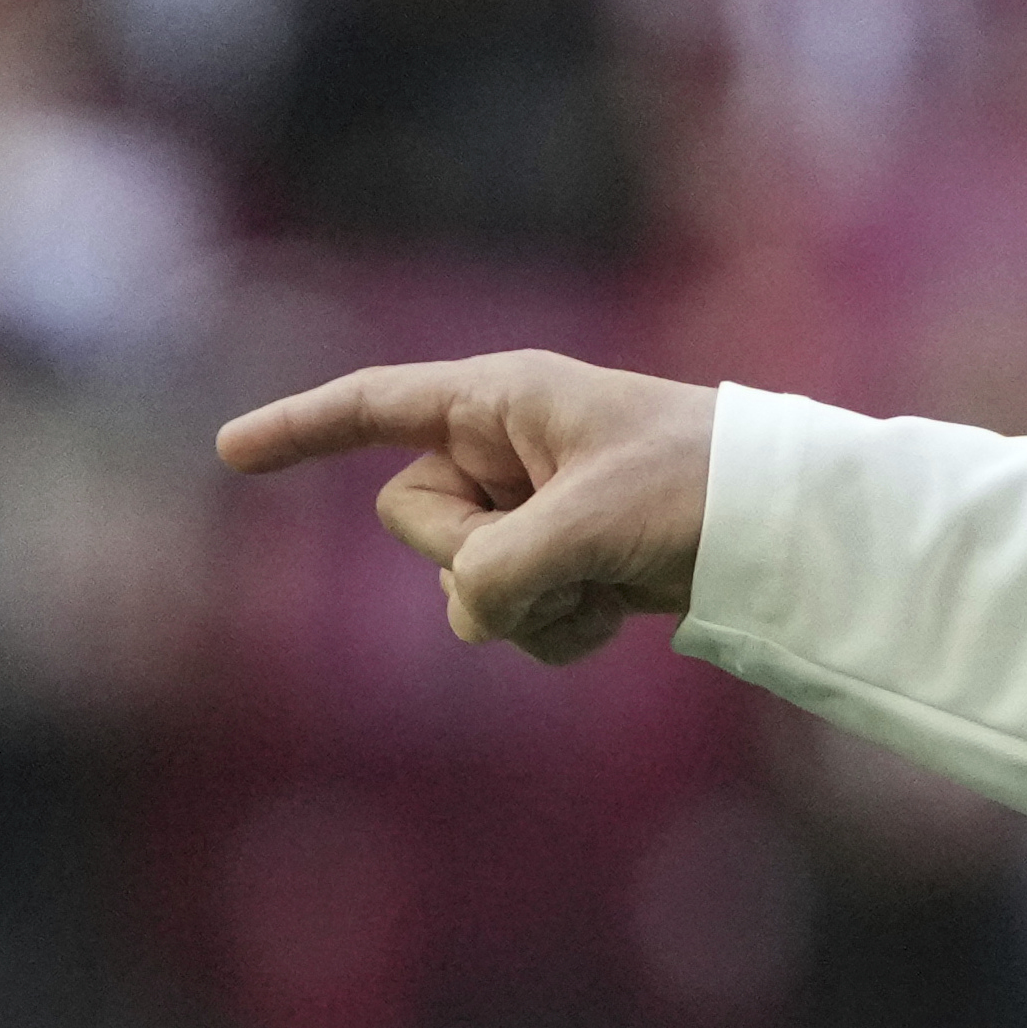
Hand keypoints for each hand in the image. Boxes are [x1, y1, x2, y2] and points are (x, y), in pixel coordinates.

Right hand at [219, 351, 719, 665]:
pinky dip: (557, 628)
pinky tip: (618, 614)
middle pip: (415, 521)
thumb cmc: (703, 486)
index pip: (376, 405)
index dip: (301, 429)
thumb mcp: (589, 520)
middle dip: (476, 552)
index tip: (230, 453)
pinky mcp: (567, 569)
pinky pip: (513, 618)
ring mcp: (534, 515)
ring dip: (527, 602)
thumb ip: (499, 569)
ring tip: (607, 580)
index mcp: (504, 399)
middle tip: (568, 545)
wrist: (796, 529)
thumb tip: (468, 615)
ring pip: (463, 585)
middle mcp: (507, 451)